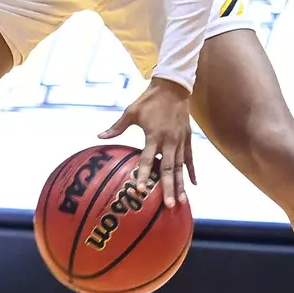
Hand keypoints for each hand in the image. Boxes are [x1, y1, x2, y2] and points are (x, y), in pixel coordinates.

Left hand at [100, 79, 194, 207]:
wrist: (172, 87)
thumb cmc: (149, 100)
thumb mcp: (131, 112)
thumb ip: (116, 127)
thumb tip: (99, 137)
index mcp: (154, 135)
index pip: (147, 159)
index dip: (143, 174)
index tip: (140, 189)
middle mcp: (169, 140)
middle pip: (168, 169)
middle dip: (168, 188)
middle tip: (169, 205)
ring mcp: (180, 140)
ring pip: (181, 167)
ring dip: (180, 185)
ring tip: (181, 201)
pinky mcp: (187, 138)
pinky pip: (190, 158)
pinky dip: (191, 171)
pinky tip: (193, 185)